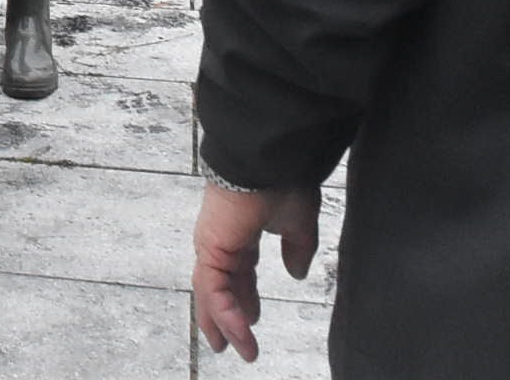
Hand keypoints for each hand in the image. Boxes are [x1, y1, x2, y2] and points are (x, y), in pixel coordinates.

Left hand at [192, 180, 321, 360]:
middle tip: (232, 344)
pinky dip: (225, 312)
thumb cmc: (283, 181)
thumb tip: (295, 272)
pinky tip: (239, 332)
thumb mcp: (298, 223)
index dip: (245, 298)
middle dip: (225, 316)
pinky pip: (214, 288)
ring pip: (212, 293)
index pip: (238, 273)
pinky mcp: (211, 247)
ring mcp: (213, 243)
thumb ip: (296, 248)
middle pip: (218, 287)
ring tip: (238, 350)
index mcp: (240, 234)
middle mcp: (222, 240)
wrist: (270, 160)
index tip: (254, 320)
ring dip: (225, 324)